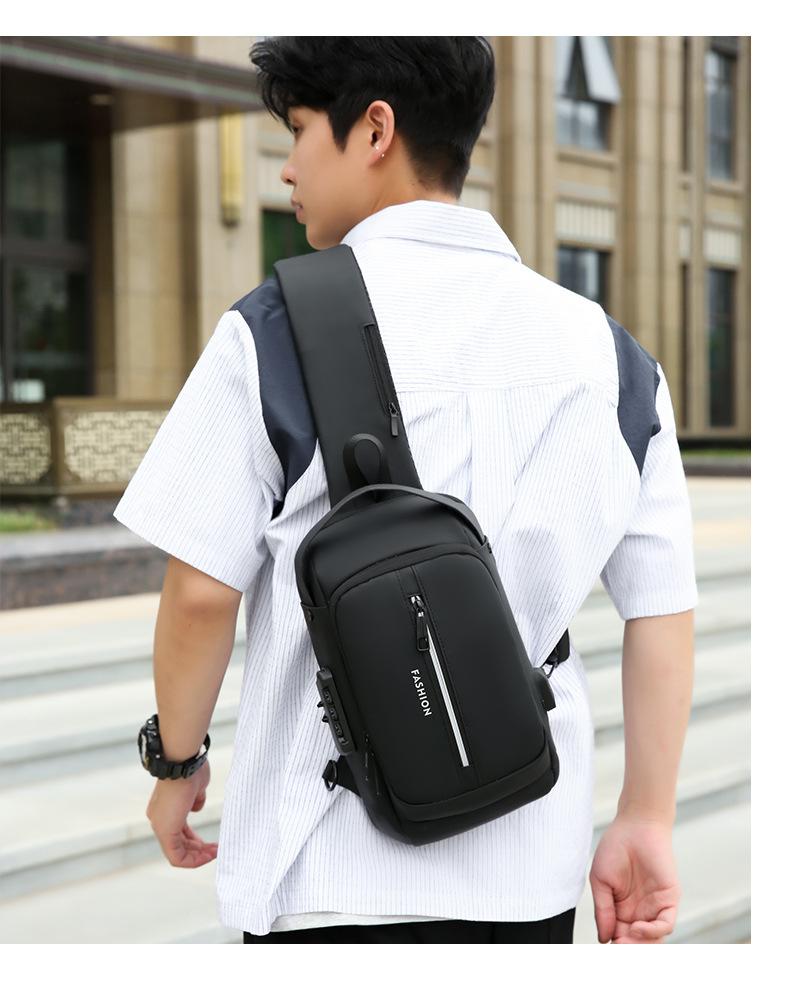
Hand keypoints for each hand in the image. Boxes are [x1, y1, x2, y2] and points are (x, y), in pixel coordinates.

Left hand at [145, 758, 218, 866]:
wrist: (183, 761)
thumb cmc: (191, 768)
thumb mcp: (196, 788)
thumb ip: (196, 800)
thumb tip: (197, 808)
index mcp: (165, 810)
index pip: (180, 834)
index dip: (196, 841)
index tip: (211, 843)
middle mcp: (159, 820)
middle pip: (179, 846)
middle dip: (199, 851)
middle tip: (216, 850)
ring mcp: (160, 826)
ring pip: (178, 853)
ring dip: (198, 856)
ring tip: (215, 853)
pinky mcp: (165, 831)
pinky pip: (176, 856)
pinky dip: (193, 860)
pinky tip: (209, 854)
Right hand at [590, 813, 679, 942]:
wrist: (635, 824)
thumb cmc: (615, 847)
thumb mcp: (600, 880)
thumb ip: (602, 910)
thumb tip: (603, 938)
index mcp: (622, 908)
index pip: (619, 935)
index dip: (614, 943)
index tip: (606, 946)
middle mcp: (640, 911)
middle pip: (637, 942)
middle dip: (628, 949)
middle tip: (617, 948)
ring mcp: (655, 906)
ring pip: (653, 939)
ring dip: (640, 945)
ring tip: (625, 943)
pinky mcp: (669, 899)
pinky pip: (665, 924)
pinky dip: (653, 931)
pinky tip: (638, 928)